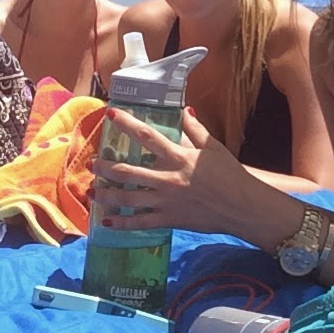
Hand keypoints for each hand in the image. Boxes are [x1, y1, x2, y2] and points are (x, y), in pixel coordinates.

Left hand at [90, 107, 262, 234]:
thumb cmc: (230, 174)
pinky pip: (140, 223)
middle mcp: (168, 179)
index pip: (148, 137)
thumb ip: (195, 129)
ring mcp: (166, 202)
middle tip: (92, 164)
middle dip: (106, 168)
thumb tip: (183, 109)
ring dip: (107, 195)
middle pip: (128, 172)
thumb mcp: (213, 147)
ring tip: (92, 191)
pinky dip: (121, 223)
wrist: (242, 206)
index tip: (111, 115)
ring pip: (129, 199)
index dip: (127, 124)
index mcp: (178, 157)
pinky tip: (106, 221)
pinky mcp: (169, 219)